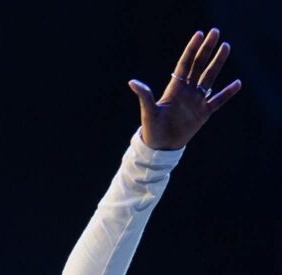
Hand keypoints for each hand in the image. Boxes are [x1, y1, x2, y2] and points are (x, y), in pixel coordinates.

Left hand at [128, 28, 240, 149]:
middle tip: (215, 32)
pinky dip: (227, 93)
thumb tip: (132, 82)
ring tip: (226, 47)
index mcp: (174, 89)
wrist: (160, 147)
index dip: (191, 49)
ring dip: (217, 63)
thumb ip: (145, 96)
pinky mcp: (203, 113)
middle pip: (199, 66)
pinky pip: (218, 101)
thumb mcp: (148, 112)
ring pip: (209, 78)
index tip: (199, 34)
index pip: (185, 64)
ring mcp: (196, 101)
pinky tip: (237, 83)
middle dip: (207, 49)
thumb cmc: (151, 129)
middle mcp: (187, 91)